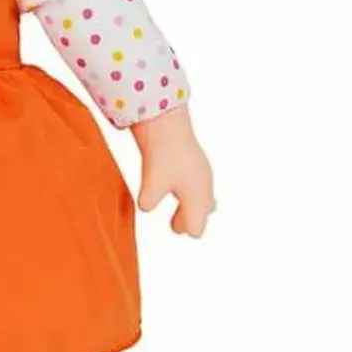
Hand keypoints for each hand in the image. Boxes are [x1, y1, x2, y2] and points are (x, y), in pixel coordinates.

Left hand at [131, 106, 215, 237]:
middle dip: (190, 218)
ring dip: (190, 202)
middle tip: (175, 224)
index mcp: (197, 199)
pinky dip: (189, 187)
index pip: (197, 227)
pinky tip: (175, 180)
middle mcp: (204, 187)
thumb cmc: (165, 154)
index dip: (186, 228)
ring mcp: (201, 171)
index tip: (177, 229)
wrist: (168, 122)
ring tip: (178, 203)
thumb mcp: (152, 183)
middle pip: (204, 211)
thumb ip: (149, 201)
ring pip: (203, 195)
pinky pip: (197, 180)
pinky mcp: (194, 159)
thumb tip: (146, 206)